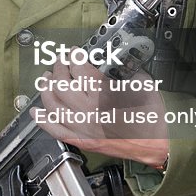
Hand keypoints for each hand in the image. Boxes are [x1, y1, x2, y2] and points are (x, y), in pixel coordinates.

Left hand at [35, 53, 168, 166]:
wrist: (158, 143)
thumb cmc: (151, 115)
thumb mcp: (139, 82)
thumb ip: (119, 68)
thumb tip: (105, 59)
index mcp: (104, 94)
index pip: (80, 68)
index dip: (75, 56)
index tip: (75, 52)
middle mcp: (90, 112)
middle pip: (61, 84)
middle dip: (59, 67)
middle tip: (61, 61)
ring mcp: (84, 128)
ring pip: (53, 105)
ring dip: (46, 89)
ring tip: (47, 78)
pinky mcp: (83, 141)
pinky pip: (56, 130)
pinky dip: (43, 120)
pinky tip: (36, 112)